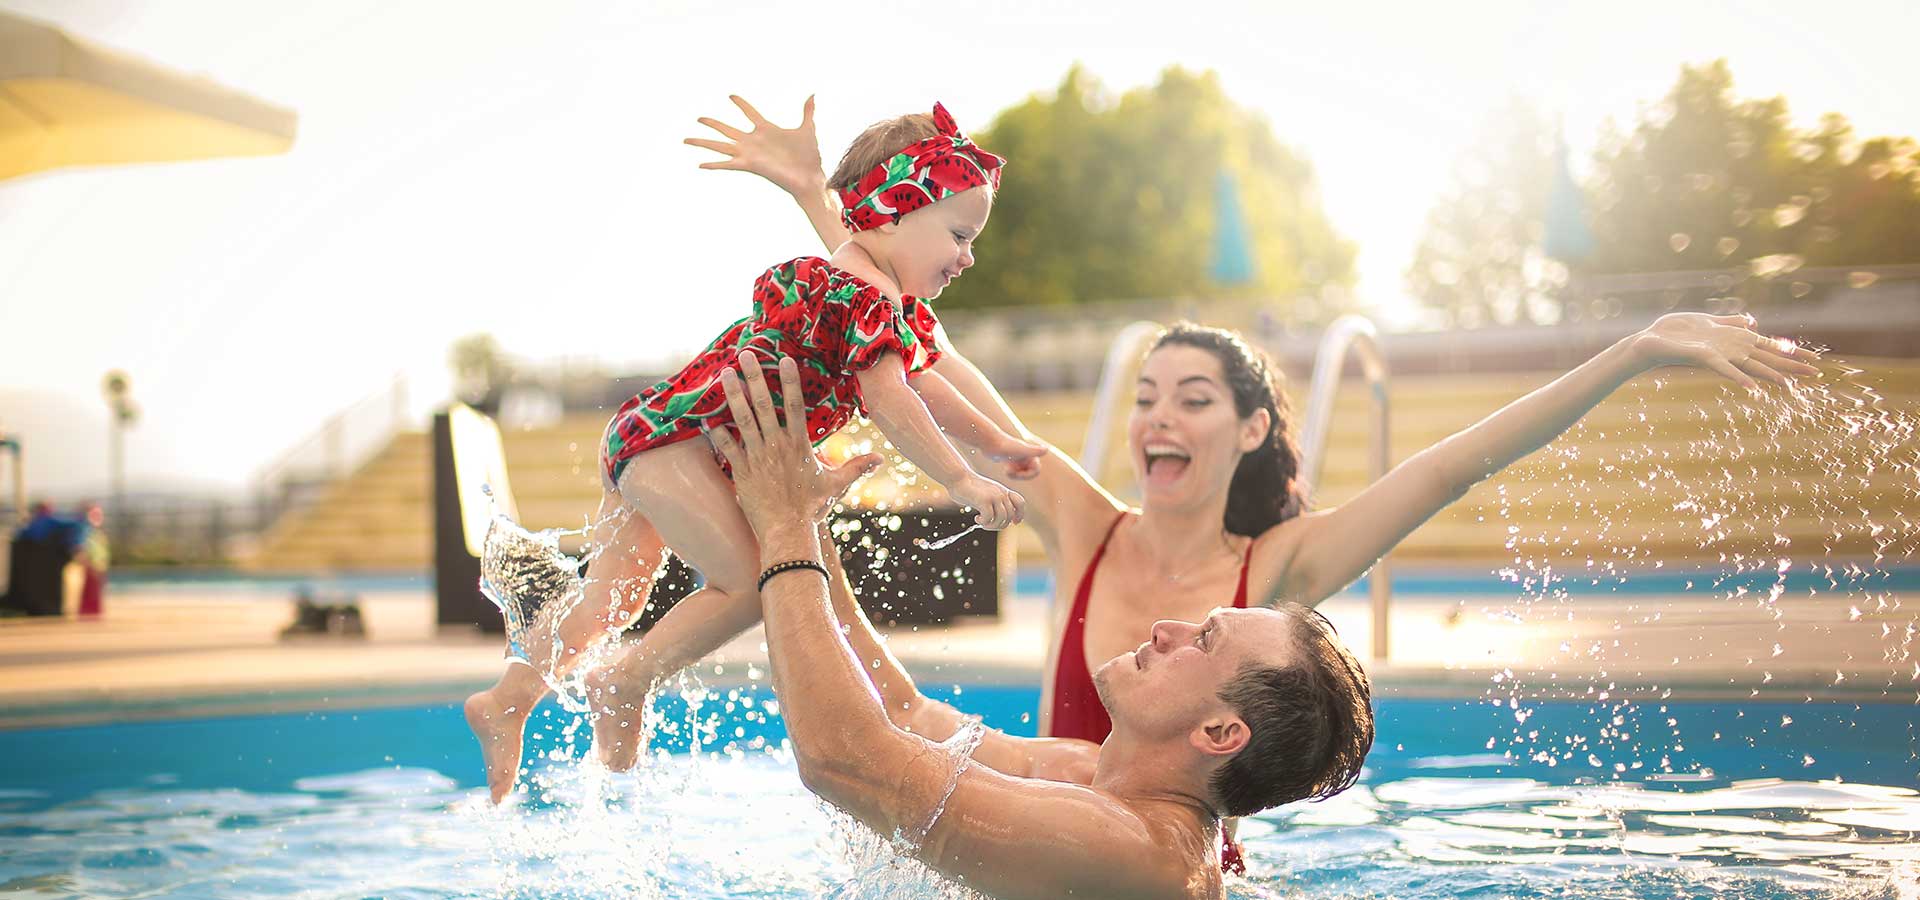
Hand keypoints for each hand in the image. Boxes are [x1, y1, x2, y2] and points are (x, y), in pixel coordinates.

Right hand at [685, 95, 827, 198]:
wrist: (810, 177)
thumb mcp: (807, 129)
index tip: (730, 95)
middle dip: (712, 123)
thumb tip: (813, 95)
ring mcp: (749, 153)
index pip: (750, 112)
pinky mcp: (749, 165)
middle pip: (727, 129)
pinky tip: (699, 164)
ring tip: (686, 139)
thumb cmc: (809, 157)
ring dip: (703, 142)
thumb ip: (807, 112)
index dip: (741, 104)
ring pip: (721, 145)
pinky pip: (727, 164)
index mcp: (766, 130)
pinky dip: (713, 164)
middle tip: (698, 118)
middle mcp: (754, 141)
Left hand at [708, 350, 882, 540]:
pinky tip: (707, 416)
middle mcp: (777, 446)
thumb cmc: (812, 509)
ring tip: (724, 373)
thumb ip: (856, 467)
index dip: (790, 381)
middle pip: (764, 404)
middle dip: (755, 377)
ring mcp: (758, 458)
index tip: (785, 359)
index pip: (796, 406)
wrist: (788, 532)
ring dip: (733, 395)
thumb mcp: (837, 486)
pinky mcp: (742, 472)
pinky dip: (717, 433)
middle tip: (746, 353)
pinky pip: (727, 448)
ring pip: (743, 419)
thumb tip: (881, 459)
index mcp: (800, 445)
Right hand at [947, 475, 1025, 529]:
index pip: (1020, 503)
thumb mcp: (987, 493)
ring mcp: (994, 496)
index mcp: (1003, 491)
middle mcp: (1001, 493)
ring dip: (992, 526)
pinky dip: (983, 522)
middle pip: (1010, 516)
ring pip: (1002, 519)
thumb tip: (1001, 518)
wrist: (958, 477)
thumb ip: (995, 502)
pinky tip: (976, 518)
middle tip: (987, 525)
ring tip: (982, 523)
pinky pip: (989, 518)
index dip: (1019, 515)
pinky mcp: (984, 500)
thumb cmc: (968, 487)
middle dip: (999, 525)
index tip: (1014, 523)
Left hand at [986, 433, 1045, 480]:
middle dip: (1020, 476)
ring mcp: (1018, 457)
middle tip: (1009, 473)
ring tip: (1006, 471)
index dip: (1027, 475)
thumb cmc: (1005, 445)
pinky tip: (1005, 468)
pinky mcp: (1010, 459)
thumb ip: (1034, 451)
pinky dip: (1011, 473)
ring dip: (1015, 475)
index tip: (1017, 474)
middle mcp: (1026, 454)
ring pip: (1022, 472)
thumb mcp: (1021, 450)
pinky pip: (1015, 470)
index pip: (1036, 470)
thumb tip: (1046, 450)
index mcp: (1030, 453)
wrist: (989, 441)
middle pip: (1029, 472)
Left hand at [1628, 313, 1820, 389]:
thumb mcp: (1709, 321)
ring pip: (1752, 365)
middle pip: (1767, 358)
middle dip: (1792, 365)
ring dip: (1771, 374)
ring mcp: (1720, 356)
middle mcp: (1731, 351)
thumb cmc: (1676, 332)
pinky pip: (1724, 369)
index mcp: (1735, 341)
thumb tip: (1753, 322)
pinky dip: (1738, 377)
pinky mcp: (1705, 357)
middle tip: (1817, 373)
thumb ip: (1731, 322)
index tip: (1815, 358)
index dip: (1792, 352)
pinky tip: (1751, 387)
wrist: (1650, 342)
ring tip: (1790, 385)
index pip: (1770, 347)